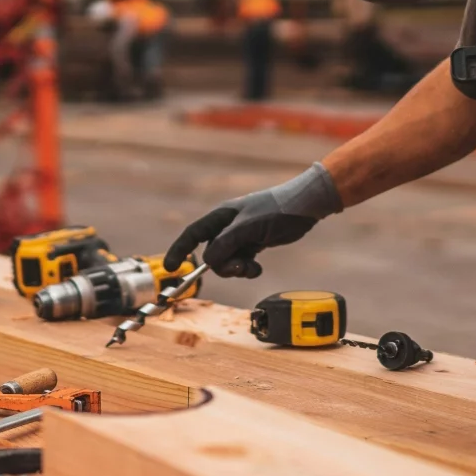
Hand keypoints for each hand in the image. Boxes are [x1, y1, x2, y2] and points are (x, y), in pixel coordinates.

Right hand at [163, 163, 340, 277]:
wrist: (305, 206)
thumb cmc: (277, 209)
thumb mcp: (249, 227)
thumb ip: (227, 243)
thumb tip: (207, 260)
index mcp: (221, 216)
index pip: (193, 234)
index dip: (179, 250)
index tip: (171, 268)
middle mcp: (227, 226)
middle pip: (211, 254)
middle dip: (223, 265)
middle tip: (240, 268)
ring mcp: (240, 236)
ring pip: (226, 261)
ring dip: (237, 269)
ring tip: (252, 268)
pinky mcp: (253, 244)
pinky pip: (240, 262)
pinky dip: (246, 269)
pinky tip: (258, 267)